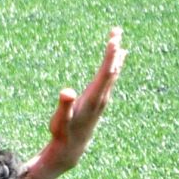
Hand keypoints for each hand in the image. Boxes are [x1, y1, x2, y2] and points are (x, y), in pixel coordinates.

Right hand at [25, 26, 124, 178]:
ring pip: (112, 73)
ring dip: (115, 56)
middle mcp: (101, 97)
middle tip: (117, 30)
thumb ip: (64, 105)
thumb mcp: (60, 119)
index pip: (105, 73)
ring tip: (118, 40)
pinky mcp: (98, 99)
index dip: (110, 56)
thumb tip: (66, 91)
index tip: (114, 40)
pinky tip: (115, 61)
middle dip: (114, 50)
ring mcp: (101, 98)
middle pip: (112, 69)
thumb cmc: (63, 132)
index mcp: (94, 98)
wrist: (72, 148)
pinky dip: (112, 66)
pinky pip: (109, 78)